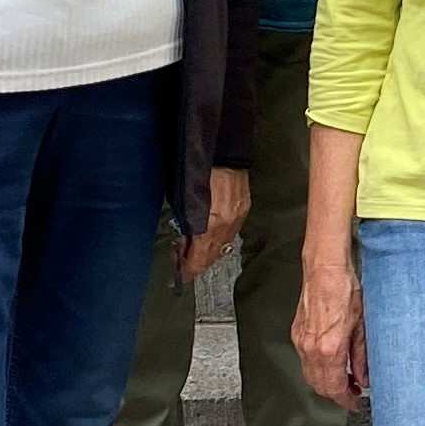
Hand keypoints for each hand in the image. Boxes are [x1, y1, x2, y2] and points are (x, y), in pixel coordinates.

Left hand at [177, 163, 249, 278]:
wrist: (222, 151)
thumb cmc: (198, 172)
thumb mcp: (182, 202)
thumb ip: (184, 225)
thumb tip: (183, 240)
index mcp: (209, 225)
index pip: (199, 260)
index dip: (187, 270)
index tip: (180, 274)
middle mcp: (226, 225)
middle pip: (212, 256)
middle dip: (196, 260)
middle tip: (182, 257)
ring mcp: (237, 218)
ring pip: (223, 246)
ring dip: (208, 249)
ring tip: (195, 244)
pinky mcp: (244, 209)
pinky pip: (230, 231)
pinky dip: (219, 236)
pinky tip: (210, 231)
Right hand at [294, 254, 367, 406]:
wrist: (325, 270)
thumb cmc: (345, 290)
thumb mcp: (362, 326)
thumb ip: (362, 356)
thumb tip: (365, 377)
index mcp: (330, 349)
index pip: (335, 388)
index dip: (346, 400)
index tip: (355, 403)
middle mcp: (311, 349)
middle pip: (319, 386)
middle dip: (336, 394)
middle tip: (352, 392)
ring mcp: (301, 341)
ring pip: (310, 376)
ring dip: (325, 383)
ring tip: (344, 379)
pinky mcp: (297, 333)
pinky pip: (305, 361)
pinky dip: (317, 369)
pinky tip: (331, 363)